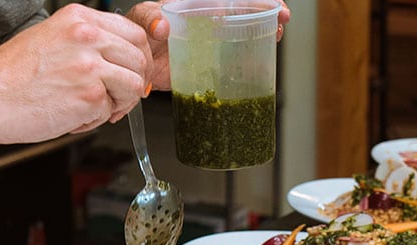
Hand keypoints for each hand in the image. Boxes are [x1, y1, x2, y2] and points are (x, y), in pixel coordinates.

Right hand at [0, 4, 153, 141]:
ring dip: (120, 103)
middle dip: (133, 83)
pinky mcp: (89, 97)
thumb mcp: (51, 39)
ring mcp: (90, 67)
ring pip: (132, 86)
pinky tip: (71, 117)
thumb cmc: (11, 75)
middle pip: (139, 59)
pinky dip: (95, 120)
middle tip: (118, 98)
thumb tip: (118, 58)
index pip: (133, 33)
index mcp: (79, 19)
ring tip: (93, 109)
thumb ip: (86, 43)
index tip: (133, 72)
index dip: (138, 57)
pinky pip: (110, 111)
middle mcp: (88, 37)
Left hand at [126, 0, 291, 90]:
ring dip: (262, 36)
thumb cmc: (137, 33)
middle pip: (245, 13)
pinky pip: (233, 63)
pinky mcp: (208, 66)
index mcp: (197, 5)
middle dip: (268, 13)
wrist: (133, 65)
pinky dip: (248, 64)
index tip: (272, 4)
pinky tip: (259, 66)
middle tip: (282, 21)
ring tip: (275, 38)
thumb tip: (162, 27)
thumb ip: (150, 18)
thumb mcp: (141, 17)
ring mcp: (211, 44)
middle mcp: (208, 22)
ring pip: (244, 36)